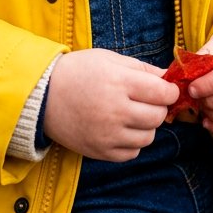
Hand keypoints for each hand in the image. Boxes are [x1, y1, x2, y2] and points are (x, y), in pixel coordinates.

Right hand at [43, 49, 178, 160]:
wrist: (42, 96)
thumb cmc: (78, 72)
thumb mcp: (109, 59)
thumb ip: (141, 68)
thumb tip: (169, 78)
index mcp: (118, 83)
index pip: (163, 93)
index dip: (169, 91)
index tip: (165, 89)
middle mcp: (115, 111)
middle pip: (158, 116)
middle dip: (158, 107)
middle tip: (146, 100)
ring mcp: (107, 135)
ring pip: (148, 137)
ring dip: (145, 126)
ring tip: (130, 114)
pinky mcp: (100, 151)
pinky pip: (132, 153)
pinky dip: (131, 142)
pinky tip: (120, 128)